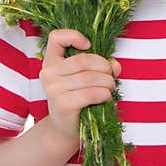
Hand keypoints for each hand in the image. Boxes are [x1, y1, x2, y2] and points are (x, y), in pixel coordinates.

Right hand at [38, 29, 121, 148]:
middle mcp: (49, 73)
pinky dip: (105, 94)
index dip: (74, 36)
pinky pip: (92, 93)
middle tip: (110, 76)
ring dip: (108, 83)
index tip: (88, 45)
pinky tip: (106, 98)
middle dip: (104, 67)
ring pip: (90, 77)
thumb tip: (115, 65)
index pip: (56, 37)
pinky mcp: (63, 104)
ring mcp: (54, 89)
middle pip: (83, 59)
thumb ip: (100, 67)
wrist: (64, 130)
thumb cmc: (77, 100)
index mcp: (51, 62)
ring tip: (110, 88)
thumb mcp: (85, 79)